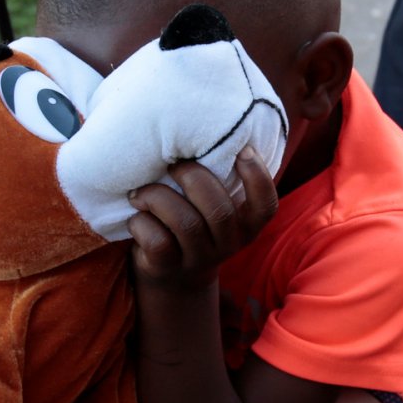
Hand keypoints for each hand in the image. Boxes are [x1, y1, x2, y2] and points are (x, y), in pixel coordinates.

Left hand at [126, 149, 277, 292]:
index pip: (266, 207)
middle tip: (173, 165)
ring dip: (158, 197)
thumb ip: (218, 181)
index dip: (258, 178)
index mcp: (245, 226)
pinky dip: (142, 223)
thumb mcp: (213, 207)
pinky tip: (136, 215)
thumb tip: (204, 125)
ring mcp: (199, 259)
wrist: (173, 277)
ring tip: (140, 191)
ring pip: (186, 224)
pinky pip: (158, 243)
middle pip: (220, 211)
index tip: (243, 150)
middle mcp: (227, 244)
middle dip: (192, 178)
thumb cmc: (194, 223)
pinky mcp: (169, 268)